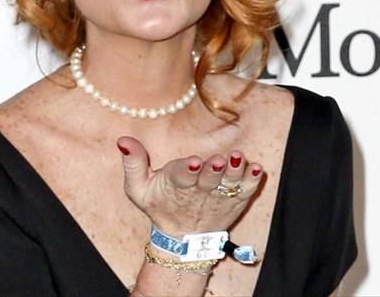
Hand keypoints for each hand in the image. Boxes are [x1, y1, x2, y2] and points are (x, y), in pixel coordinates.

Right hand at [116, 136, 263, 237]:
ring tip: (239, 159)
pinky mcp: (236, 198)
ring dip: (235, 171)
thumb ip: (133, 163)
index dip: (188, 169)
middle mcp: (201, 190)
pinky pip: (247, 190)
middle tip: (219, 160)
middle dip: (214, 169)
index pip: (182, 176)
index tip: (195, 162)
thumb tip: (122, 140)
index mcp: (177, 185)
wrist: (185, 239)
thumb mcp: (138, 189)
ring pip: (230, 183)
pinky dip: (253, 180)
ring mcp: (221, 195)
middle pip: (209, 178)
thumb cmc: (161, 206)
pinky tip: (257, 168)